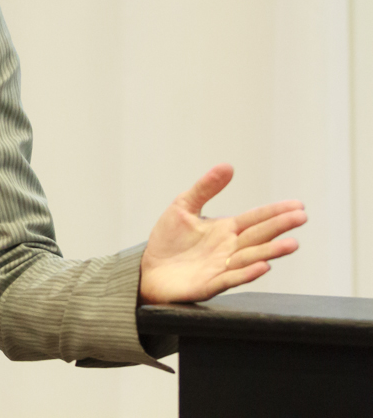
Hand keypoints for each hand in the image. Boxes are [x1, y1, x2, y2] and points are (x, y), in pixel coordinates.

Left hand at [139, 163, 306, 303]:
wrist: (149, 269)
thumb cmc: (168, 240)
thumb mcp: (183, 207)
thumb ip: (205, 188)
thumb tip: (228, 166)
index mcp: (225, 230)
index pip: (255, 219)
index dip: (275, 212)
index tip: (298, 205)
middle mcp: (229, 249)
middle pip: (259, 236)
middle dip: (280, 227)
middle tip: (302, 217)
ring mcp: (221, 267)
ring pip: (250, 258)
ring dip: (270, 252)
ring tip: (291, 244)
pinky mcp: (210, 284)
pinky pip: (231, 279)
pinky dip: (247, 273)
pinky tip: (262, 266)